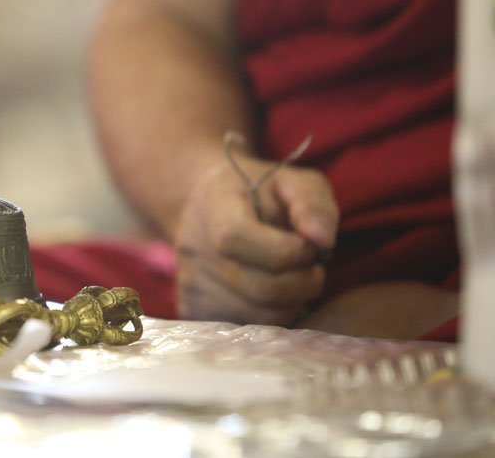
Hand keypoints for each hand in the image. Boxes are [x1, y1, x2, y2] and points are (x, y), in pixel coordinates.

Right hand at [174, 155, 337, 325]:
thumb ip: (313, 204)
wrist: (207, 207)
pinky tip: (269, 296)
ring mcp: (190, 282)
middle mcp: (194, 247)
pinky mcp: (192, 309)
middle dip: (302, 283)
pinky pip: (243, 330)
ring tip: (290, 280)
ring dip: (290, 304)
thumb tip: (322, 241)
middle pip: (258, 288)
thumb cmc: (258, 194)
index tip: (307, 245)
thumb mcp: (291, 183)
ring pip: (257, 317)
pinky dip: (268, 319)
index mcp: (215, 206)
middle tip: (309, 268)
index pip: (239, 238)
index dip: (287, 251)